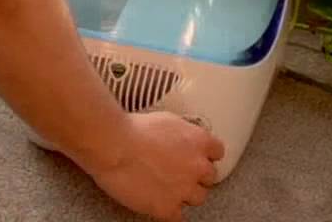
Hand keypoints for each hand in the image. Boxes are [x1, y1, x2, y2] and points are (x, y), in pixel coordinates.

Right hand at [81, 112, 224, 221]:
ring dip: (184, 193)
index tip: (195, 155)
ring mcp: (185, 189)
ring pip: (197, 198)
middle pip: (209, 177)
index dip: (204, 154)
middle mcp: (198, 166)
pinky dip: (169, 210)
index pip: (217, 151)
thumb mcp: (164, 119)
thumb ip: (181, 132)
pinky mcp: (168, 208)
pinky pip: (178, 216)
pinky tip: (157, 200)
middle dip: (195, 174)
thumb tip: (180, 139)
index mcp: (199, 141)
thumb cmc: (131, 128)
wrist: (113, 145)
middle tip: (176, 171)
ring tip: (164, 186)